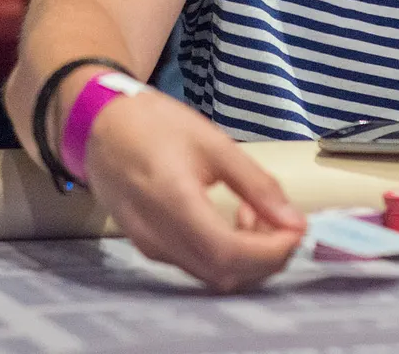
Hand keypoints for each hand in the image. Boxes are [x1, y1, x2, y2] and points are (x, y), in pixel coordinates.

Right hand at [82, 88, 304, 291]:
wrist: (101, 125)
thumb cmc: (156, 124)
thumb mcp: (214, 143)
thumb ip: (257, 184)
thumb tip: (294, 221)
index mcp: (174, 203)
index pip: (230, 254)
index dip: (271, 251)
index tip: (297, 229)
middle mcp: (158, 236)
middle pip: (224, 274)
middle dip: (266, 257)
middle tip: (284, 222)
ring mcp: (150, 246)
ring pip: (212, 274)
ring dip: (247, 256)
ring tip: (256, 211)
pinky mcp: (148, 247)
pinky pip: (196, 264)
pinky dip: (225, 252)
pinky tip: (232, 217)